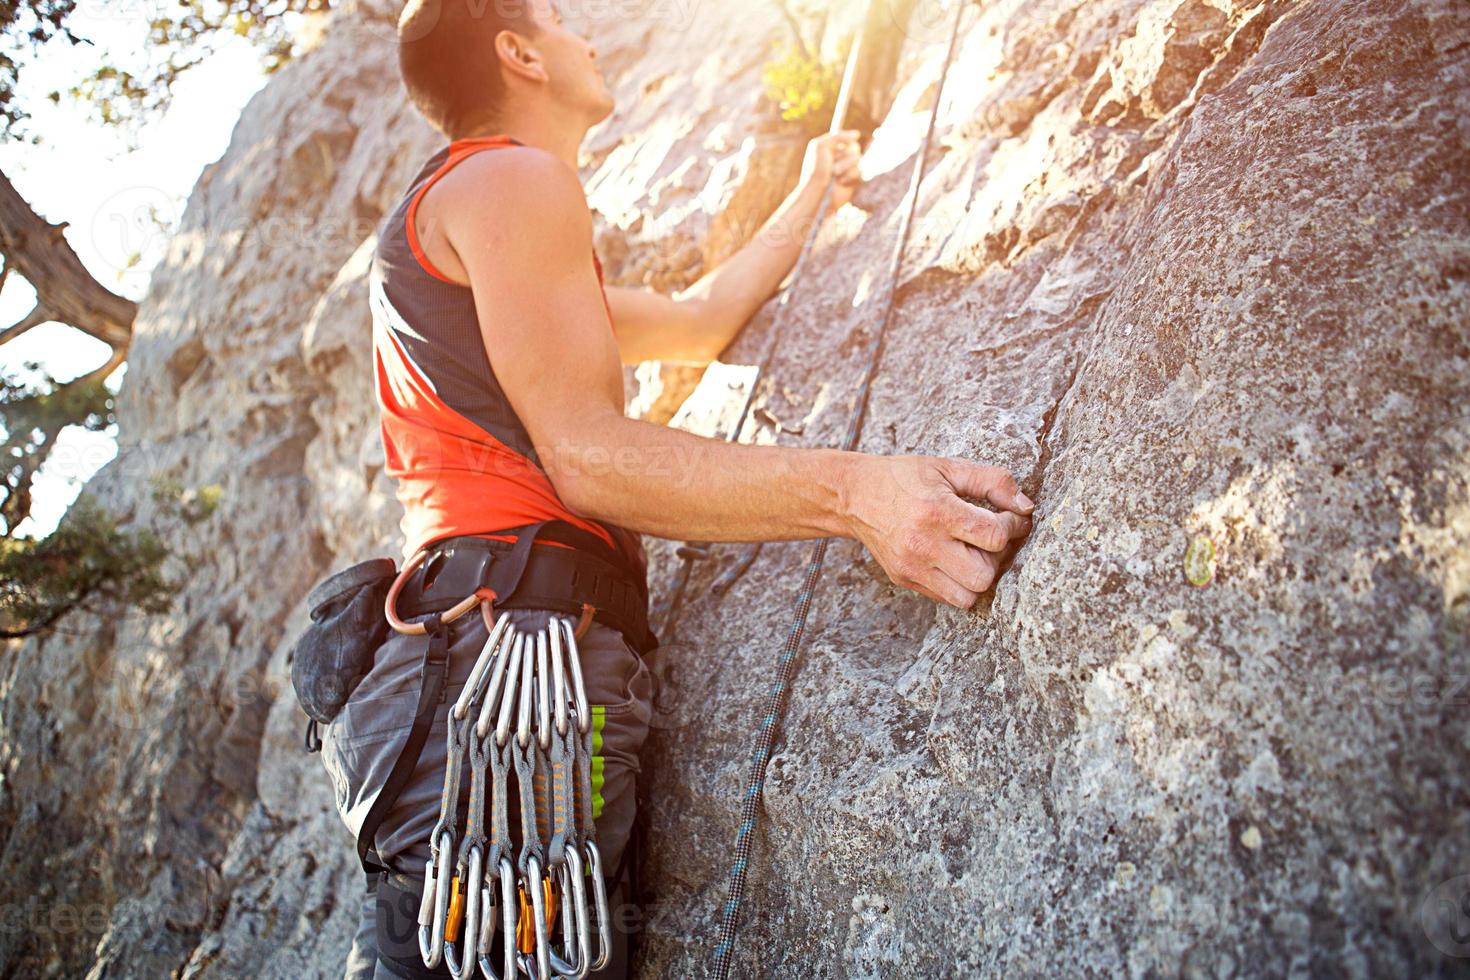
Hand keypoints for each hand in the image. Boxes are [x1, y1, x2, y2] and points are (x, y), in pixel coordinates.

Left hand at [799, 129, 862, 210]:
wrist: (817, 193)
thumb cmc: (815, 170)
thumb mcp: (820, 146)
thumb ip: (838, 136)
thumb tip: (857, 134)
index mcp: (831, 148)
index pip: (847, 138)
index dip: (846, 140)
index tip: (840, 146)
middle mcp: (840, 157)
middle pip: (854, 147)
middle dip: (844, 155)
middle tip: (832, 164)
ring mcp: (847, 169)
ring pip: (858, 158)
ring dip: (845, 166)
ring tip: (835, 174)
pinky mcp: (854, 180)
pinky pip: (860, 171)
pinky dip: (849, 176)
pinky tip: (840, 183)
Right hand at [843, 455, 1033, 607]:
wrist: (854, 496)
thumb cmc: (905, 478)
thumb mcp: (949, 467)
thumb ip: (993, 482)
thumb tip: (1027, 506)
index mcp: (937, 512)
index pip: (994, 535)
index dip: (1014, 525)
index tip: (1011, 516)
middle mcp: (923, 544)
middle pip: (984, 574)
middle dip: (998, 556)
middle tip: (993, 538)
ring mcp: (912, 567)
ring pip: (968, 596)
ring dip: (980, 575)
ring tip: (974, 552)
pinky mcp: (905, 579)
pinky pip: (948, 597)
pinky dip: (960, 582)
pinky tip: (956, 558)